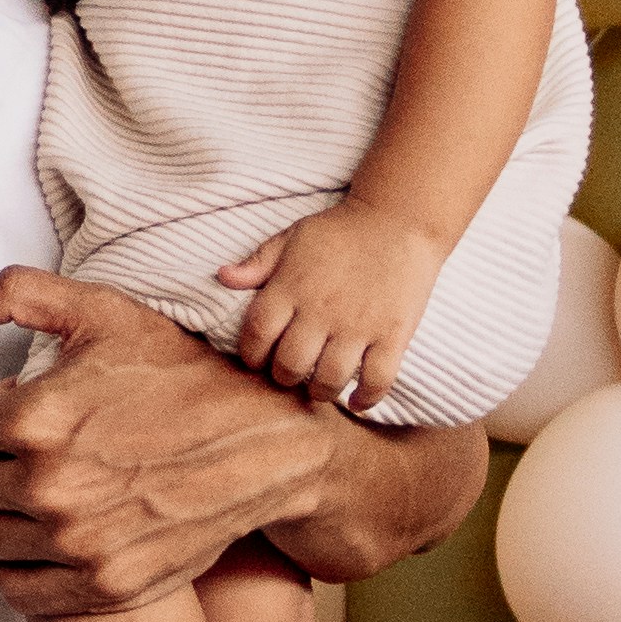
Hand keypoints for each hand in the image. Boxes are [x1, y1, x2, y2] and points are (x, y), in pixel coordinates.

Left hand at [0, 266, 366, 618]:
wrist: (265, 444)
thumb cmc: (183, 373)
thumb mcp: (104, 313)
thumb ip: (16, 296)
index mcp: (34, 419)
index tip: (17, 413)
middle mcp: (48, 487)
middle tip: (31, 452)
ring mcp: (76, 544)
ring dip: (2, 514)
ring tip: (41, 491)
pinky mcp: (103, 585)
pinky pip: (16, 589)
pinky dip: (23, 567)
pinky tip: (49, 538)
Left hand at [217, 202, 439, 413]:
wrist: (398, 220)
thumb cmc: (340, 231)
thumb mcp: (292, 237)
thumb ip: (257, 263)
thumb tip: (223, 277)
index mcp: (290, 288)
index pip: (256, 335)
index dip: (251, 354)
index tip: (258, 358)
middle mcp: (321, 310)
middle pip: (290, 365)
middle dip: (284, 377)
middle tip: (291, 372)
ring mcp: (358, 325)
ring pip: (330, 379)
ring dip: (320, 391)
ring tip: (320, 386)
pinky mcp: (393, 334)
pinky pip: (378, 379)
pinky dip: (366, 399)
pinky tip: (356, 401)